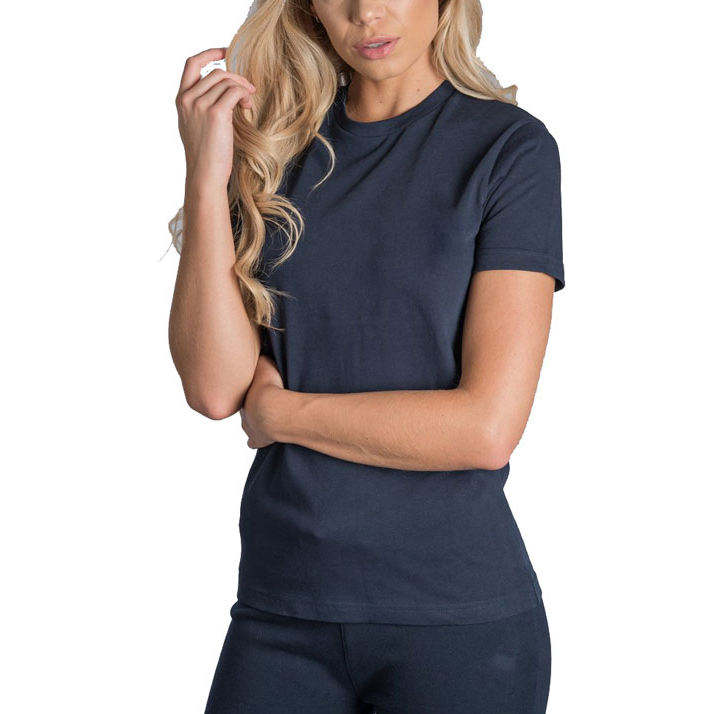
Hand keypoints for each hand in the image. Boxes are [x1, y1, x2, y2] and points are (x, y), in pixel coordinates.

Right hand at [175, 47, 256, 191]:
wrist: (205, 175)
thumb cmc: (206, 156)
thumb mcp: (196, 126)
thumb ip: (201, 106)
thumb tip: (223, 92)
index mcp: (181, 100)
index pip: (192, 64)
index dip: (209, 53)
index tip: (225, 51)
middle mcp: (188, 100)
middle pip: (216, 72)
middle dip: (236, 78)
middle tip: (249, 90)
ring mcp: (200, 105)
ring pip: (227, 81)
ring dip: (243, 88)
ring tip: (248, 103)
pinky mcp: (216, 113)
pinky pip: (235, 91)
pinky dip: (245, 95)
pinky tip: (248, 106)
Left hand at [240, 354, 284, 448]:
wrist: (274, 411)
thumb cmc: (270, 387)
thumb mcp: (266, 364)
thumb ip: (262, 358)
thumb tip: (261, 347)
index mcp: (243, 393)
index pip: (244, 389)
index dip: (252, 387)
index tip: (258, 385)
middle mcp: (242, 409)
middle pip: (245, 406)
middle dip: (252, 403)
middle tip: (262, 399)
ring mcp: (248, 426)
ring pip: (247, 423)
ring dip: (254, 420)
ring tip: (264, 417)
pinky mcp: (257, 439)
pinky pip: (254, 441)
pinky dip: (257, 439)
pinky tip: (262, 438)